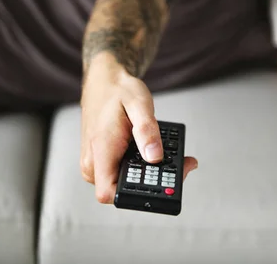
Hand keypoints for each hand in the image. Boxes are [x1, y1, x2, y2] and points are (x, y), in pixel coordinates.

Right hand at [80, 53, 197, 203]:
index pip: (108, 193)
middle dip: (154, 183)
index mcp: (101, 150)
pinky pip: (121, 173)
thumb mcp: (139, 105)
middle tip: (182, 165)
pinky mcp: (102, 161)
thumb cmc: (118, 90)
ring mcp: (96, 164)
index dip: (135, 196)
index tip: (162, 184)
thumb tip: (155, 157)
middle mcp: (93, 162)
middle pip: (122, 191)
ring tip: (174, 158)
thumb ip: (146, 131)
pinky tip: (156, 153)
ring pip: (123, 184)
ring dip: (150, 175)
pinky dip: (141, 167)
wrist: (104, 81)